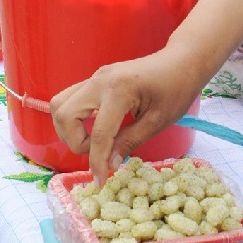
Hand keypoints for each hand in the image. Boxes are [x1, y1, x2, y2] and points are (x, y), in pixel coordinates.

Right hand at [51, 48, 202, 184]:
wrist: (182, 61)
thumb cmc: (177, 88)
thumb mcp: (158, 120)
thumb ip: (130, 142)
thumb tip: (109, 165)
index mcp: (119, 90)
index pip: (98, 133)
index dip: (97, 162)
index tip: (99, 182)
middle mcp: (100, 80)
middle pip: (65, 115)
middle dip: (75, 142)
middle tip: (99, 154)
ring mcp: (96, 77)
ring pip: (60, 104)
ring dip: (68, 129)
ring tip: (93, 142)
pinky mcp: (96, 79)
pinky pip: (71, 98)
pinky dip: (74, 118)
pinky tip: (95, 128)